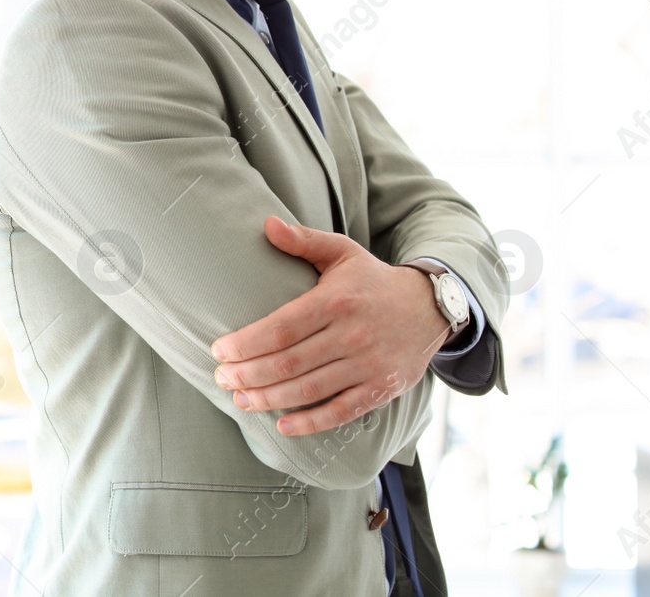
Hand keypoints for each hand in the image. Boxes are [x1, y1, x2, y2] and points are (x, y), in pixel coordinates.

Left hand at [209, 216, 453, 436]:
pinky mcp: (381, 389)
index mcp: (335, 301)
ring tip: (241, 400)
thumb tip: (266, 224)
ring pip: (309, 389)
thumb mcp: (342, 252)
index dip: (246, 344)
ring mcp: (368, 365)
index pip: (280, 328)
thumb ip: (303, 240)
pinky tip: (282, 425)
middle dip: (248, 374)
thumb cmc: (373, 280)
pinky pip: (341, 412)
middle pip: (289, 363)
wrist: (430, 307)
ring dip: (269, 399)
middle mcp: (352, 335)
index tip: (219, 350)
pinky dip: (310, 422)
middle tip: (221, 378)